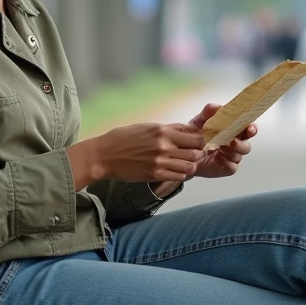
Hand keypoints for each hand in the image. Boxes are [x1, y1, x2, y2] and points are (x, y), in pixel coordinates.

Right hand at [83, 122, 206, 183]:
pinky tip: (176, 170)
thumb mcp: (146, 127)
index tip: (199, 142)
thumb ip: (167, 129)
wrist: (104, 155)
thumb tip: (185, 130)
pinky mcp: (155, 175)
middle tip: (196, 154)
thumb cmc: (123, 138)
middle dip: (199, 153)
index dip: (200, 140)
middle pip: (195, 152)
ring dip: (191, 165)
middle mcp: (164, 146)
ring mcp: (160, 162)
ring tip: (186, 163)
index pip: (194, 137)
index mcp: (163, 131)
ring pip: (189, 166)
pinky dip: (181, 174)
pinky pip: (178, 177)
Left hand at [182, 103, 256, 179]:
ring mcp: (231, 157)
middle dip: (243, 142)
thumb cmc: (194, 135)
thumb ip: (207, 113)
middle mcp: (235, 144)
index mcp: (232, 131)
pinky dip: (228, 160)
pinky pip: (232, 166)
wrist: (183, 153)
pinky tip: (220, 156)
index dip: (251, 128)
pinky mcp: (226, 168)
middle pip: (246, 144)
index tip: (250, 127)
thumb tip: (217, 107)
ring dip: (234, 149)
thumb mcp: (198, 121)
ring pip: (240, 155)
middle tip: (233, 139)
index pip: (247, 129)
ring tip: (224, 145)